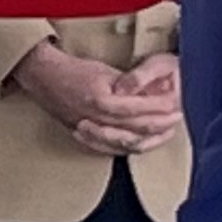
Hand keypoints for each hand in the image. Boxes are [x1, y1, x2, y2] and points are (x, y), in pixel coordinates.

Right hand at [11, 44, 177, 158]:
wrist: (44, 77)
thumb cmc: (73, 71)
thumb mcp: (106, 71)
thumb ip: (128, 86)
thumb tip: (153, 95)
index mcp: (102, 101)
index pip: (140, 110)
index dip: (161, 109)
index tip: (176, 105)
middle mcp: (95, 119)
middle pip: (136, 130)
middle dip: (161, 126)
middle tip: (177, 119)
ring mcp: (88, 131)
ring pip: (125, 144)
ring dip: (149, 140)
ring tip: (164, 134)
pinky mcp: (83, 137)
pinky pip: (109, 150)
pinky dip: (127, 148)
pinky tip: (140, 145)